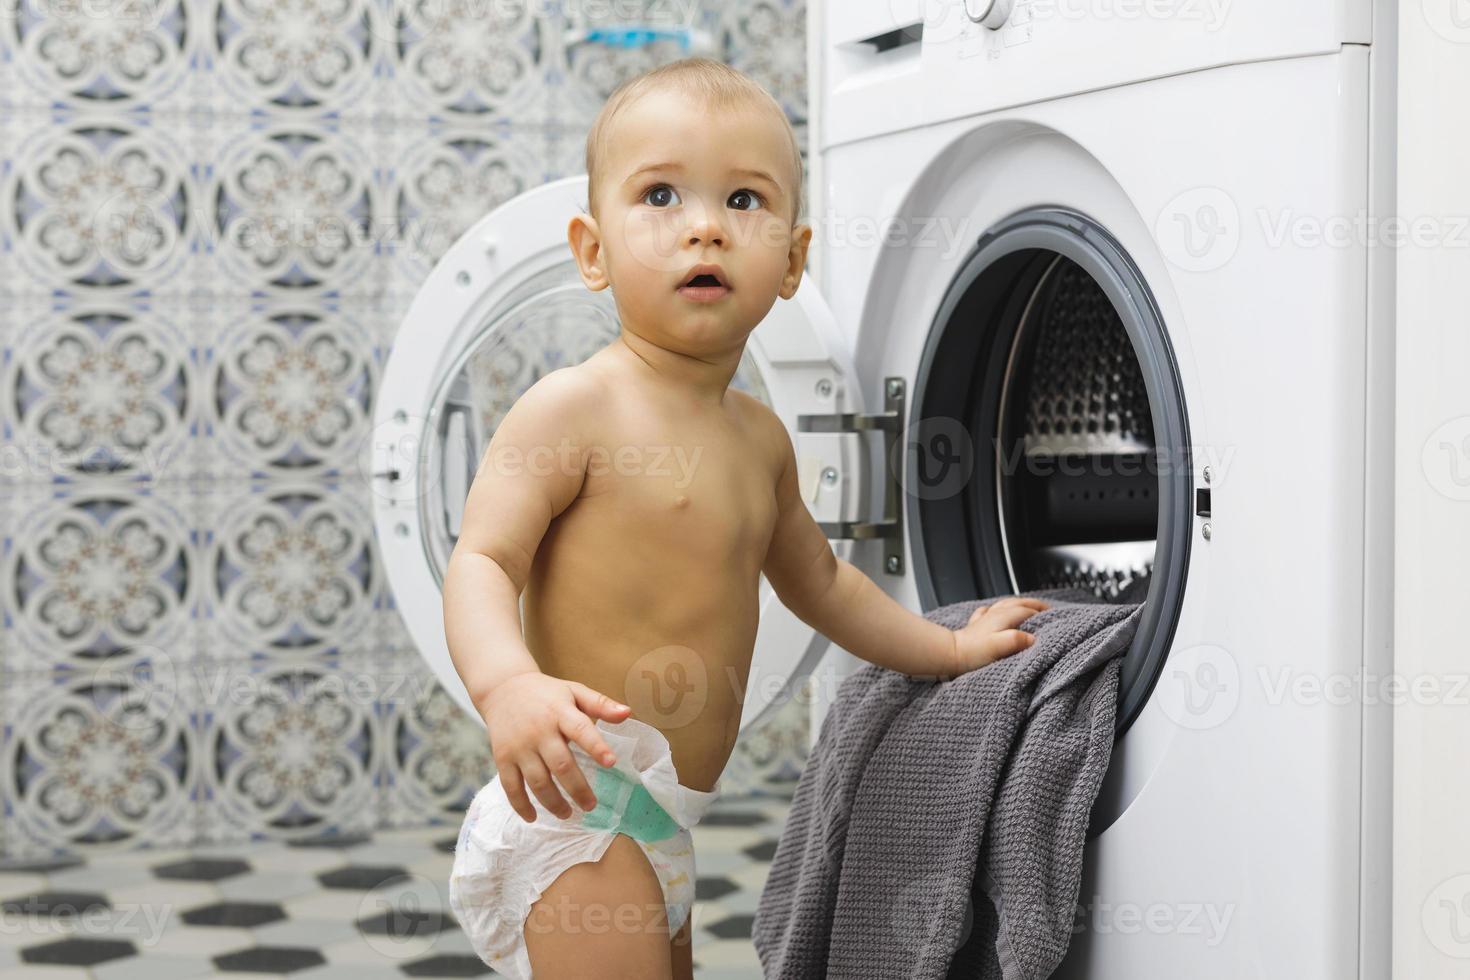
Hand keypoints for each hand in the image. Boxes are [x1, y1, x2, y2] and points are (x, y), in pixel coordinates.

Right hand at [480, 672, 632, 821]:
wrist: (502, 688)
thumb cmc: (545, 693)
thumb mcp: (573, 691)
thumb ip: (600, 704)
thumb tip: (628, 713)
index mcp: (560, 712)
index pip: (581, 730)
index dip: (596, 747)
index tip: (611, 763)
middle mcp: (539, 731)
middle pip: (561, 764)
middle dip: (578, 789)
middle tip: (592, 806)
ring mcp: (519, 746)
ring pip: (537, 780)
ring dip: (553, 802)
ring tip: (569, 814)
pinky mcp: (502, 757)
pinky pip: (510, 786)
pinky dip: (521, 805)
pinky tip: (533, 818)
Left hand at [949, 597, 1051, 676]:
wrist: (949, 654)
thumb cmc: (972, 653)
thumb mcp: (999, 647)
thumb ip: (1016, 640)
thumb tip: (1033, 638)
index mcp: (1002, 617)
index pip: (1027, 611)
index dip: (1042, 614)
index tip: (1054, 618)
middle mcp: (994, 614)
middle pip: (1018, 603)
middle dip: (1034, 604)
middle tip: (1047, 609)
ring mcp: (985, 619)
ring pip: (1005, 605)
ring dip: (1019, 604)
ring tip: (1028, 607)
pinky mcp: (976, 626)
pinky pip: (990, 612)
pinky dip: (998, 610)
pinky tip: (996, 612)